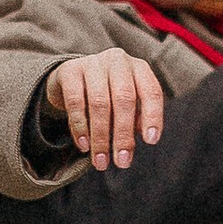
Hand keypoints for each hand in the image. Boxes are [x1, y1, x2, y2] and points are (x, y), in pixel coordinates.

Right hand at [46, 48, 166, 169]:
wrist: (72, 77)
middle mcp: (118, 61)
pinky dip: (80, 127)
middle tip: (122, 162)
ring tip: (100, 162)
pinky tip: (84, 146)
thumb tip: (138, 139)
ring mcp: (93, 63)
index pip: (151, 92)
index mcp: (139, 68)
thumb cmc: (107, 95)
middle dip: (123, 135)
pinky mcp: (69, 70)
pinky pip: (76, 102)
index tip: (151, 142)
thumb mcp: (126, 104)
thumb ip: (135, 119)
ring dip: (100, 137)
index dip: (153, 116)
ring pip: (99, 103)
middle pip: (124, 100)